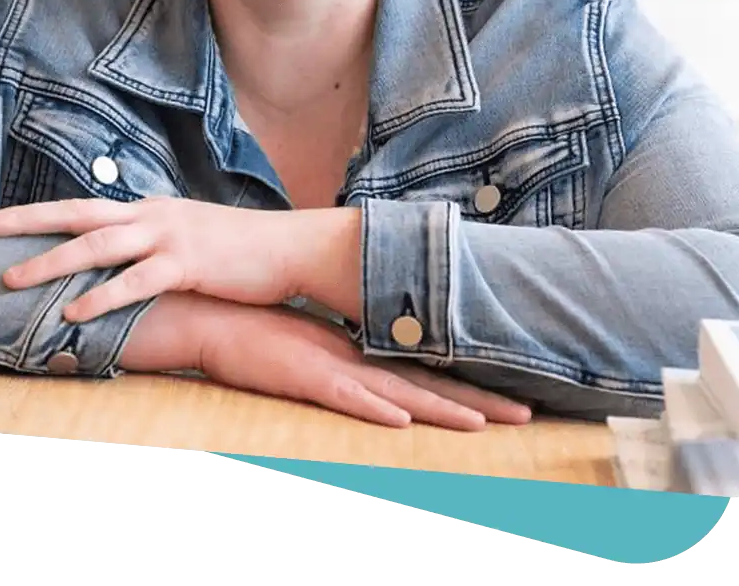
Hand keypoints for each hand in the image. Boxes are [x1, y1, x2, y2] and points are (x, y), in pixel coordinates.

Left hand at [0, 196, 316, 321]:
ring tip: (12, 277)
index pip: (83, 207)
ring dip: (51, 261)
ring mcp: (169, 237)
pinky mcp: (187, 263)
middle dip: (25, 221)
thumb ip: (153, 247)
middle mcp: (152, 215)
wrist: (291, 248)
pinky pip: (136, 281)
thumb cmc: (241, 251)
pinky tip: (74, 311)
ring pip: (97, 245)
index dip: (37, 213)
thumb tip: (121, 265)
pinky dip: (101, 295)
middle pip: (76, 213)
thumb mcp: (189, 239)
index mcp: (149, 209)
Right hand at [187, 297, 533, 431]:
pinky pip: (343, 393)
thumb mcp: (310, 355)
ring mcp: (332, 364)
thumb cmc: (258, 338)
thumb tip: (382, 393)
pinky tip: (400, 417)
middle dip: (479, 402)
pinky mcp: (302, 373)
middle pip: (427, 384)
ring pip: (397, 390)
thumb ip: (344, 370)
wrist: (211, 314)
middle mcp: (357, 358)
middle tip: (527, 415)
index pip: (426, 376)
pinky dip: (372, 406)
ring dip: (440, 408)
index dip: (471, 391)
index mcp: (362, 356)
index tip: (513, 404)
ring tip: (483, 423)